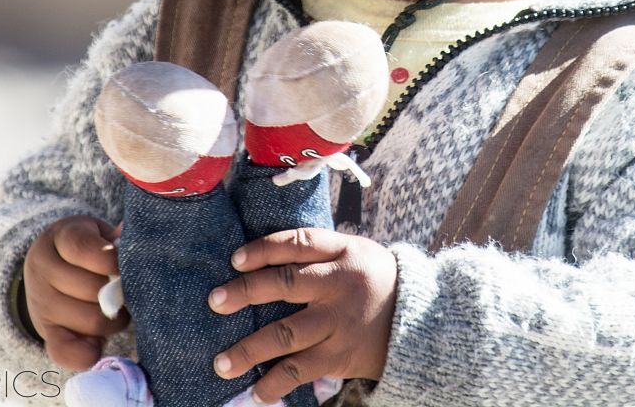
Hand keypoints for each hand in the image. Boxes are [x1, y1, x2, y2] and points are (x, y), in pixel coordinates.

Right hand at [22, 215, 128, 369]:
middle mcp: (43, 270)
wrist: (49, 266)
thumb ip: (113, 237)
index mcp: (59, 237)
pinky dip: (86, 353)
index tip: (125, 264)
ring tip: (119, 308)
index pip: (83, 249)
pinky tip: (99, 344)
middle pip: (92, 288)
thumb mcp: (97, 232)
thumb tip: (125, 234)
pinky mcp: (45, 331)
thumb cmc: (86, 246)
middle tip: (127, 289)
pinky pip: (63, 350)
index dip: (110, 259)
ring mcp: (41, 303)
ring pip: (89, 319)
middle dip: (118, 292)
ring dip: (113, 318)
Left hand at [207, 227, 397, 404]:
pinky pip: (302, 370)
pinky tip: (256, 392)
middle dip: (245, 292)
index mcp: (341, 251)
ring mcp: (338, 322)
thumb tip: (264, 255)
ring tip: (222, 362)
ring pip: (286, 334)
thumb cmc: (373, 277)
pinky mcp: (340, 355)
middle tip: (214, 300)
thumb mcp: (353, 250)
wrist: (420, 315)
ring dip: (250, 349)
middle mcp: (337, 284)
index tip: (235, 259)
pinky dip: (276, 383)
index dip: (264, 248)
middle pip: (285, 284)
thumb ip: (317, 251)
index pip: (298, 242)